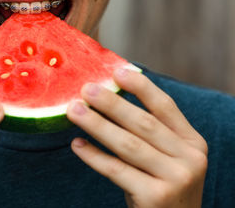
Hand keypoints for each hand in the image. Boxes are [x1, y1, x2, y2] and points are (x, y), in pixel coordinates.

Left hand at [67, 68, 207, 207]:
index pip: (165, 107)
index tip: (117, 71)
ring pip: (128, 144)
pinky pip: (116, 170)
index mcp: (192, 142)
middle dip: (112, 104)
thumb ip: (150, 133)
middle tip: (86, 89)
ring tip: (74, 111)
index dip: (141, 87)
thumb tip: (110, 98)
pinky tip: (77, 145)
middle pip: (144, 124)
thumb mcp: (167, 157)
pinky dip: (94, 156)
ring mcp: (175, 179)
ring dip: (97, 124)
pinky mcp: (155, 198)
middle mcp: (190, 159)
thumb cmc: (163, 185)